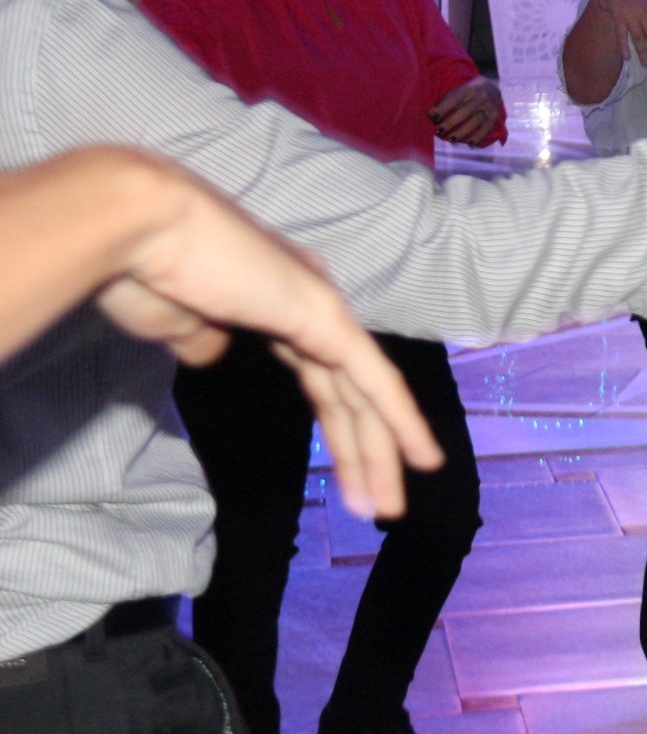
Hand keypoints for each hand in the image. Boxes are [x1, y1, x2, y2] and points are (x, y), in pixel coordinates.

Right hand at [89, 155, 442, 521]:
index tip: (347, 473)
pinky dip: (400, 419)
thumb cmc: (139, 270)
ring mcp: (320, 306)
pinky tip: (422, 458)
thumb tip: (214, 352)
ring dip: (379, 454)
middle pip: (348, 393)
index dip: (339, 428)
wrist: (136, 225)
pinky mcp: (323, 314)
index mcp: (275, 304)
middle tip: (378, 505)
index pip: (323, 378)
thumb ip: (201, 339)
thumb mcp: (173, 322)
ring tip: (388, 508)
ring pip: (363, 395)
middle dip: (365, 451)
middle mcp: (308, 302)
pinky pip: (372, 378)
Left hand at [428, 77, 504, 146]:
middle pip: (464, 112)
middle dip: (450, 123)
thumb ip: (447, 101)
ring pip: (475, 122)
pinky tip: (470, 144)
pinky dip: (478, 137)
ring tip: (451, 139)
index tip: (431, 116)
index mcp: (469, 88)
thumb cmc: (469, 90)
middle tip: (439, 131)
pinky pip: (487, 128)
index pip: (454, 98)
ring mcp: (490, 107)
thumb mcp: (458, 89)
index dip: (442, 108)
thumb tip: (432, 116)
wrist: (492, 85)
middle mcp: (481, 97)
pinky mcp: (495, 116)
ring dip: (462, 132)